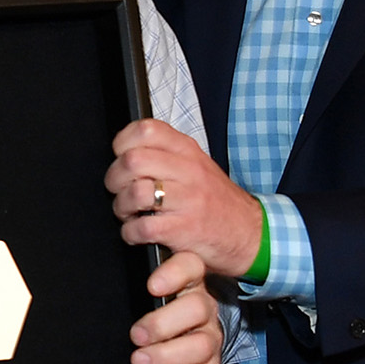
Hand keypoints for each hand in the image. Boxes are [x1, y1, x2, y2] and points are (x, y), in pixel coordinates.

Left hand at [106, 120, 262, 277]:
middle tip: (118, 190)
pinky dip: (130, 233)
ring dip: (121, 206)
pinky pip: (142, 227)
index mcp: (187, 150)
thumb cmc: (215, 200)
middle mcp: (188, 171)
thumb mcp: (196, 165)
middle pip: (132, 161)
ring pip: (135, 192)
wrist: (250, 233)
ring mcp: (188, 200)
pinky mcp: (184, 229)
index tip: (120, 158)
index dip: (123, 143)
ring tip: (127, 213)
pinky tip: (136, 233)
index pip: (146, 129)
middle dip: (115, 179)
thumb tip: (125, 151)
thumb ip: (165, 153)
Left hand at [131, 248, 221, 363]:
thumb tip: (118, 249)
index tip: (152, 287)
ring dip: (169, 356)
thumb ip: (135, 270)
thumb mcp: (149, 281)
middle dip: (163, 323)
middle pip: (196, 308)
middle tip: (137, 334)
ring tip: (141, 361)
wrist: (182, 325)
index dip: (174, 275)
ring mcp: (208, 338)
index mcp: (187, 281)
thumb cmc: (155, 302)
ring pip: (201, 345)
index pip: (189, 267)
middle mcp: (202, 307)